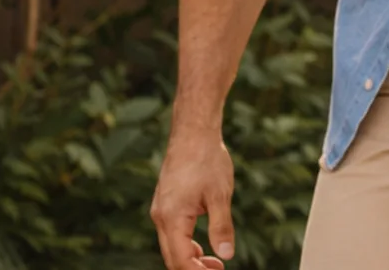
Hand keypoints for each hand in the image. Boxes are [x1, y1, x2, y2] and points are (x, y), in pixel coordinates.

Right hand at [151, 127, 235, 268]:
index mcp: (172, 218)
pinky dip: (186, 245)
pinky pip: (172, 234)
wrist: (193, 134)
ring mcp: (161, 211)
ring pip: (171, 247)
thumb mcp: (220, 195)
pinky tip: (203, 248)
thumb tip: (227, 254)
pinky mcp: (165, 205)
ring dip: (190, 259)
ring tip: (215, 263)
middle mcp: (161, 217)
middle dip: (193, 269)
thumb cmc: (207, 160)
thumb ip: (222, 227)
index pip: (181, 259)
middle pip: (172, 257)